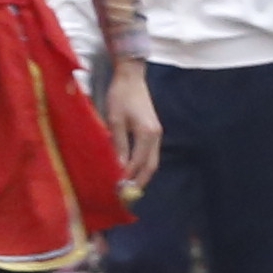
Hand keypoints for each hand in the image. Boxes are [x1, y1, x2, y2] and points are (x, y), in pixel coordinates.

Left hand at [104, 65, 161, 193]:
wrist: (131, 77)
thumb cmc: (120, 96)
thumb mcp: (115, 121)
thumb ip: (118, 144)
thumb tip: (119, 167)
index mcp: (148, 134)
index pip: (139, 162)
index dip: (129, 176)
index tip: (117, 188)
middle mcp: (156, 136)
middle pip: (150, 166)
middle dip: (139, 181)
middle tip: (126, 195)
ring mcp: (156, 133)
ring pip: (151, 161)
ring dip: (141, 174)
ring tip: (128, 186)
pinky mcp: (152, 130)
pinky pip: (149, 153)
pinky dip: (142, 164)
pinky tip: (131, 170)